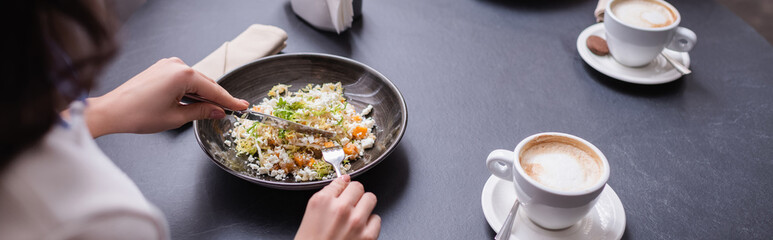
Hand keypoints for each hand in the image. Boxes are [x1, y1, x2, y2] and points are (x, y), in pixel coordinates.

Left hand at [85, 57, 247, 136]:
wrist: (112, 111)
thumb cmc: (138, 114)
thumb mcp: (176, 118)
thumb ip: (201, 112)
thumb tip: (218, 111)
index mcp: (182, 75)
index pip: (214, 89)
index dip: (230, 100)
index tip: (243, 106)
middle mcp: (176, 65)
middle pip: (206, 83)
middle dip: (217, 98)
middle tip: (232, 110)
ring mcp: (167, 65)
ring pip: (195, 81)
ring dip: (204, 95)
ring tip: (214, 110)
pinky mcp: (160, 69)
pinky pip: (183, 79)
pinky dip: (191, 90)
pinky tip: (196, 101)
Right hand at [295, 175, 380, 239]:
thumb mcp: (311, 214)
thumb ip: (327, 195)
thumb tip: (343, 181)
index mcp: (322, 202)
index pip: (341, 181)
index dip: (343, 188)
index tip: (343, 192)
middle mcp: (340, 209)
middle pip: (358, 187)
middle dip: (355, 196)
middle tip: (350, 207)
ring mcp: (356, 221)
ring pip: (371, 199)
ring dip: (364, 207)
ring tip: (355, 218)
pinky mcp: (368, 236)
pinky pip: (377, 219)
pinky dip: (370, 224)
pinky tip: (360, 231)